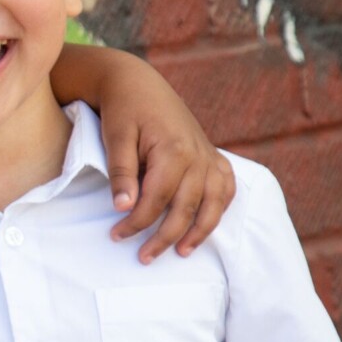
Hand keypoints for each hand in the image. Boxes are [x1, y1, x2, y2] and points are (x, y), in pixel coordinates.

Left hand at [98, 69, 235, 262]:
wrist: (138, 83)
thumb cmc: (123, 109)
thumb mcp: (115, 137)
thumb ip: (121, 173)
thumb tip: (123, 208)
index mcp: (174, 150)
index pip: (157, 199)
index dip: (137, 223)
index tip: (116, 236)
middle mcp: (198, 155)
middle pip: (186, 208)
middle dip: (164, 237)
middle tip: (143, 258)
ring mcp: (208, 155)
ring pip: (213, 203)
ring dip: (199, 231)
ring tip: (181, 253)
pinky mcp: (211, 154)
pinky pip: (226, 186)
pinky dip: (220, 207)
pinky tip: (207, 224)